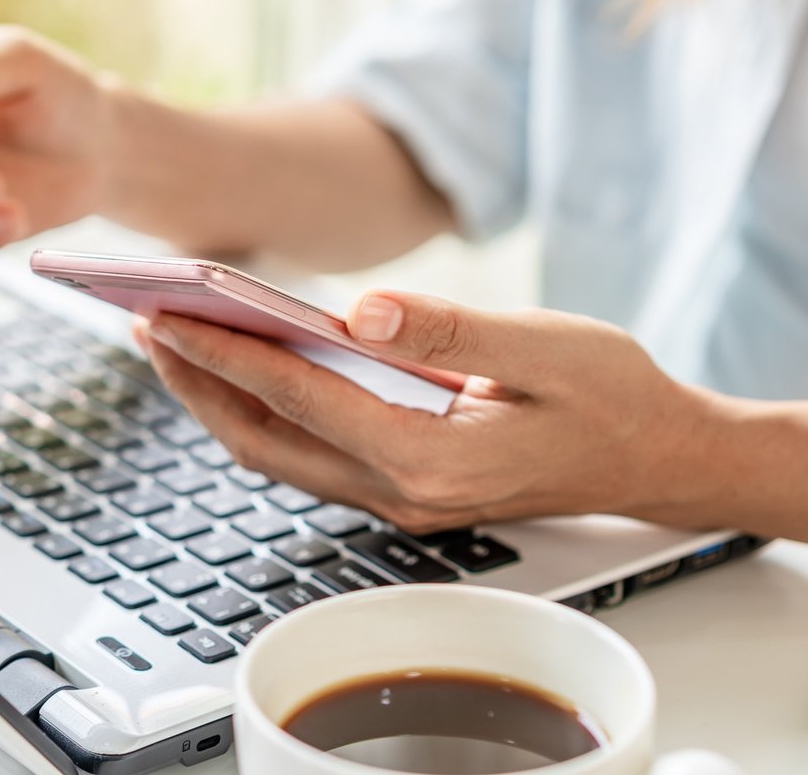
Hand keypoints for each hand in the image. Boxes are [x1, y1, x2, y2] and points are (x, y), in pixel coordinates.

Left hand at [136, 291, 720, 532]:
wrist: (663, 461)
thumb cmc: (616, 397)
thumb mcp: (547, 347)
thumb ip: (449, 329)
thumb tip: (356, 308)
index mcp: (433, 457)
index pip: (301, 397)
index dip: (227, 351)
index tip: (168, 311)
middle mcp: (405, 492)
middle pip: (268, 440)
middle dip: (199, 382)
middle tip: (144, 323)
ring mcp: (404, 499)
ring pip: (283, 454)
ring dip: (225, 401)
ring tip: (178, 342)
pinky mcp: (410, 488)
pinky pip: (314, 454)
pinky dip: (268, 412)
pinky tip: (251, 369)